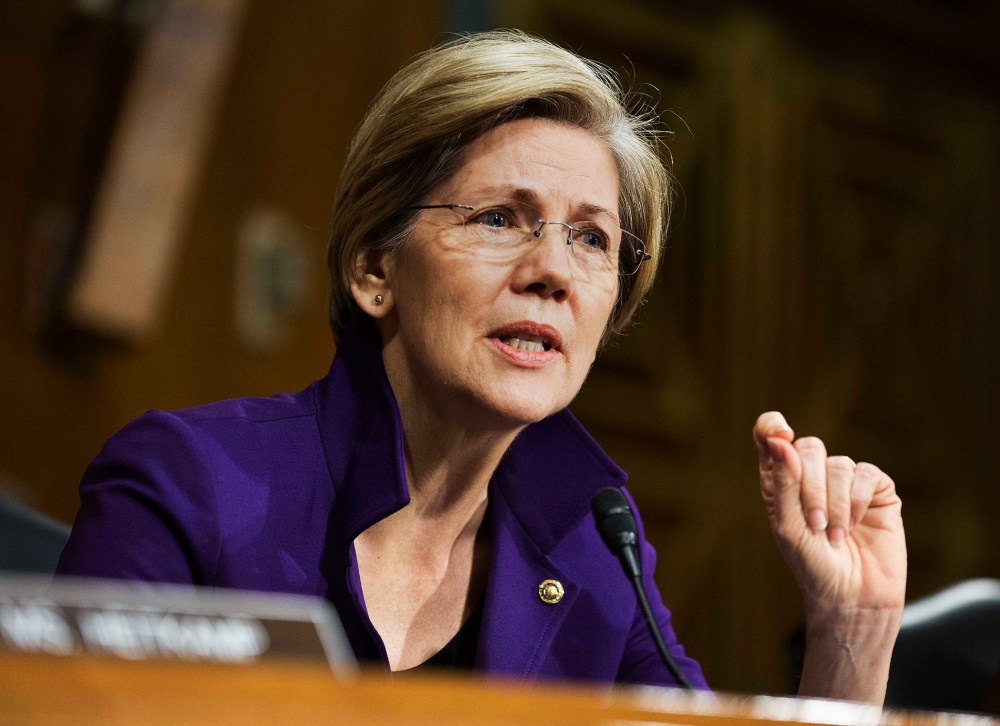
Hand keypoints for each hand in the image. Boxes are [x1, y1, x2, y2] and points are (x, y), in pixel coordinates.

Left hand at [753, 412, 905, 615]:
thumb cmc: (812, 565)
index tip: (780, 434)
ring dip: (835, 504)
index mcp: (782, 481)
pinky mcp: (877, 490)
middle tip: (815, 523)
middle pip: (809, 447)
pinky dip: (858, 502)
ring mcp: (846, 482)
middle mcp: (812, 476)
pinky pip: (866, 474)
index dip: (772, 427)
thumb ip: (784, 483)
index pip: (771, 436)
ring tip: (834, 536)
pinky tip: (855, 527)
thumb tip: (781, 440)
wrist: (851, 596)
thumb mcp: (788, 526)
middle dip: (810, 486)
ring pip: (838, 464)